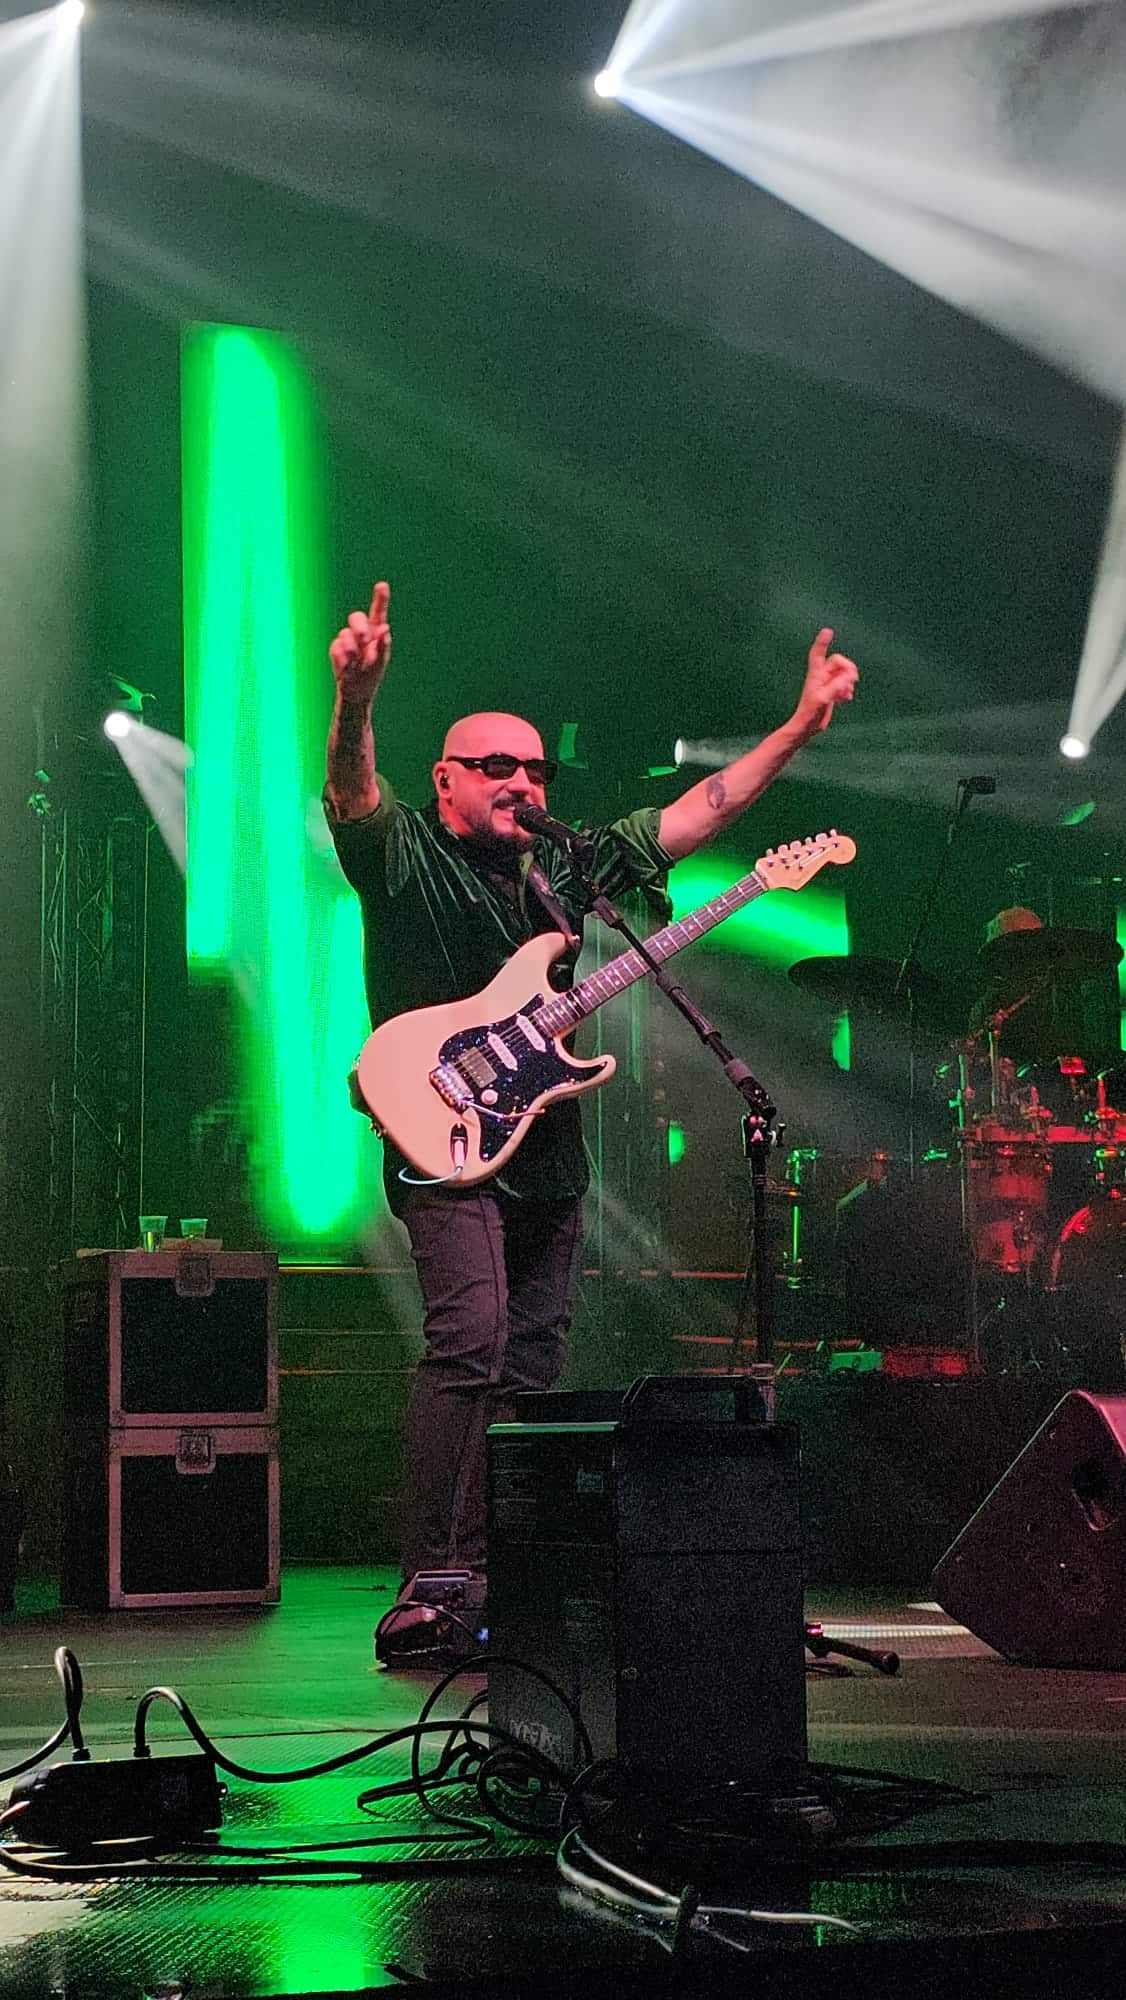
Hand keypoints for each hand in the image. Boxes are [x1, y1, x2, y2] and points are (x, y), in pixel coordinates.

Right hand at [329, 580, 391, 703]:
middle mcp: (362, 632)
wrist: (356, 692)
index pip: (378, 612)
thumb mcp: (381, 661)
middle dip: (359, 627)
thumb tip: (384, 628)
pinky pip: (336, 647)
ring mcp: (347, 639)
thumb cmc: (372, 675)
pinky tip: (347, 668)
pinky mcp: (336, 648)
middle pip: (356, 617)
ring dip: (352, 649)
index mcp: (376, 632)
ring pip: (345, 634)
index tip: (382, 585)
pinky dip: (343, 658)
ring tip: (357, 663)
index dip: (380, 598)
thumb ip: (383, 645)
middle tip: (365, 640)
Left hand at [795, 627, 857, 733]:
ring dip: (848, 682)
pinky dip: (847, 690)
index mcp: (816, 674)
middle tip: (853, 679)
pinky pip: (843, 685)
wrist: (807, 727)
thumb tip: (849, 677)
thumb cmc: (810, 712)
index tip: (828, 631)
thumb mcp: (824, 697)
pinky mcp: (830, 693)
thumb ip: (837, 685)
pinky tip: (845, 699)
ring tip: (846, 694)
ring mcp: (826, 684)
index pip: (818, 653)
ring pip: (843, 674)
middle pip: (839, 663)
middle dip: (848, 669)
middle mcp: (821, 676)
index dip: (822, 642)